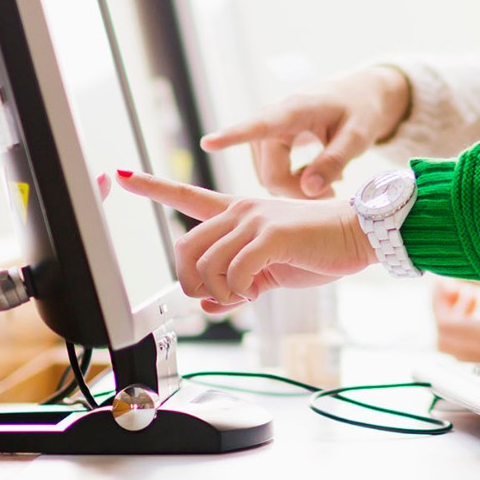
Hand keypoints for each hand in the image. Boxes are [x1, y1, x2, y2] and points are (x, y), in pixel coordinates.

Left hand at [116, 170, 375, 314]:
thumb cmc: (319, 249)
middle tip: (215, 296)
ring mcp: (254, 219)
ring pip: (205, 264)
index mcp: (239, 213)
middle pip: (185, 246)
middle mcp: (241, 210)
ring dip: (217, 292)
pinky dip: (235, 293)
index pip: (186, 196)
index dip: (151, 187)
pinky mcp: (270, 234)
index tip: (122, 174)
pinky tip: (252, 291)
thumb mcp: (271, 271)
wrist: (358, 235)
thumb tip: (209, 306)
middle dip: (190, 281)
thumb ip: (239, 284)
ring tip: (242, 295)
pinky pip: (232, 273)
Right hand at [201, 65, 410, 198]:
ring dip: (295, 189)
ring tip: (330, 184)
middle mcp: (275, 118)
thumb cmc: (361, 110)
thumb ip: (335, 161)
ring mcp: (269, 130)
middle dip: (297, 192)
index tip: (208, 142)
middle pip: (270, 173)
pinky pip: (271, 173)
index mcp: (296, 110)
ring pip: (268, 177)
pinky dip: (292, 182)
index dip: (234, 135)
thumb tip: (307, 190)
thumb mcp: (358, 135)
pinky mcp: (270, 141)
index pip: (260, 125)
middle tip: (332, 194)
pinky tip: (318, 178)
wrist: (360, 94)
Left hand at [433, 278, 479, 361]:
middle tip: (451, 285)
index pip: (448, 326)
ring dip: (455, 324)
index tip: (441, 278)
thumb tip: (456, 270)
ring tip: (468, 296)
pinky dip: (468, 335)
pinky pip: (474, 355)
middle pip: (447, 343)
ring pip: (458, 352)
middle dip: (443, 312)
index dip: (438, 302)